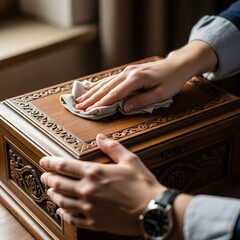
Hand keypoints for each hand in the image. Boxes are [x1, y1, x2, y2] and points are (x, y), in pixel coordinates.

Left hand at [40, 134, 164, 234]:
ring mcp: (89, 208)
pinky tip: (61, 210)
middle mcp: (88, 190)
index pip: (65, 166)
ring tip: (50, 191)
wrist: (152, 210)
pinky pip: (72, 218)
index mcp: (95, 173)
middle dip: (49, 179)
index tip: (44, 161)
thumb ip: (112, 147)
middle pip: (59, 184)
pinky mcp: (94, 222)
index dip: (51, 162)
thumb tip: (100, 137)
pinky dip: (63, 213)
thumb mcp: (130, 160)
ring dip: (53, 195)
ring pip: (62, 201)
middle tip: (45, 177)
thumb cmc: (142, 184)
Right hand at [75, 41, 216, 112]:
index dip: (101, 104)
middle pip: (106, 88)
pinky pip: (110, 78)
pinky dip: (99, 84)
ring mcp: (127, 71)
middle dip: (91, 98)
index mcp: (136, 79)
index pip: (114, 94)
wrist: (177, 65)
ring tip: (80, 99)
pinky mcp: (128, 71)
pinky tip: (90, 87)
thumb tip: (124, 108)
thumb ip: (142, 101)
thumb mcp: (161, 94)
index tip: (89, 111)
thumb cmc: (172, 80)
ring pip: (105, 82)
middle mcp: (128, 73)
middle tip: (79, 107)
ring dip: (92, 92)